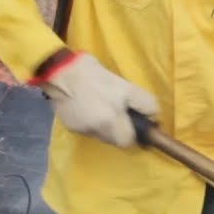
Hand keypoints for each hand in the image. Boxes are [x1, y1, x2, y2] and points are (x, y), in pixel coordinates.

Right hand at [36, 51, 158, 147]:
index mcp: (111, 123)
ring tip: (100, 105)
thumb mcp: (126, 86)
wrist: (61, 71)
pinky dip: (89, 121)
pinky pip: (86, 128)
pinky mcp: (69, 125)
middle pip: (113, 140)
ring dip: (103, 125)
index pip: (127, 142)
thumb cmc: (95, 77)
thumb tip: (153, 116)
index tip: (131, 119)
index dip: (132, 132)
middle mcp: (96, 131)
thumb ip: (145, 103)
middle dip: (118, 128)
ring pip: (99, 135)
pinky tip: (87, 106)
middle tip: (116, 110)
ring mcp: (81, 130)